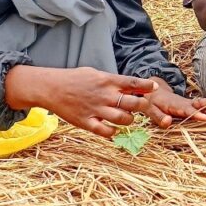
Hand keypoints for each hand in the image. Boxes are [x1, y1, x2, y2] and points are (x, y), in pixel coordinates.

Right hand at [7, 65, 154, 138]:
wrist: (51, 88)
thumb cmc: (75, 79)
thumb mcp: (96, 73)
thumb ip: (114, 81)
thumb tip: (133, 85)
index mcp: (107, 81)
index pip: (133, 83)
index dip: (146, 86)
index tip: (154, 87)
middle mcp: (104, 95)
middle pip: (133, 103)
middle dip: (143, 106)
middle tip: (142, 106)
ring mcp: (96, 110)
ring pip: (123, 119)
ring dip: (129, 119)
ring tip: (126, 117)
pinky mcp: (86, 122)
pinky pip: (106, 131)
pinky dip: (113, 132)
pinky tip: (113, 128)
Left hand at [142, 77, 205, 127]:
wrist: (152, 91)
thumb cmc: (151, 102)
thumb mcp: (149, 109)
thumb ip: (158, 116)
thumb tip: (168, 122)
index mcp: (174, 105)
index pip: (186, 110)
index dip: (195, 114)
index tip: (205, 118)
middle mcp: (184, 103)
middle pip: (199, 103)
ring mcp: (189, 104)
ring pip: (203, 103)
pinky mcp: (191, 106)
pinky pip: (203, 105)